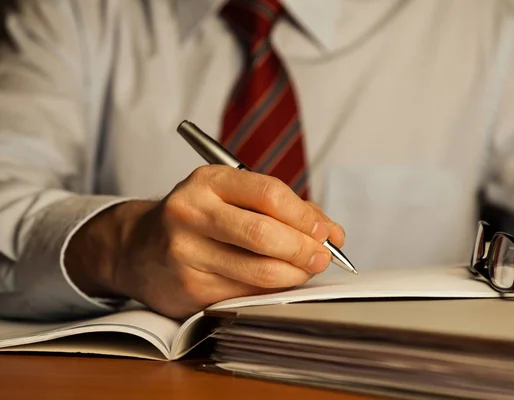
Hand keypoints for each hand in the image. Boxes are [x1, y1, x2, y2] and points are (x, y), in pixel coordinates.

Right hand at [65, 165, 344, 318]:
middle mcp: (191, 213)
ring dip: (294, 274)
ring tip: (305, 270)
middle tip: (322, 256)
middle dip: (304, 249)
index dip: (306, 216)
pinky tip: (278, 283)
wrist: (137, 247)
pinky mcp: (189, 287)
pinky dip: (271, 290)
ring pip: (259, 270)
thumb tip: (329, 232)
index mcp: (208, 181)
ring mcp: (186, 253)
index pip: (270, 193)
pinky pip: (245, 292)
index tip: (327, 232)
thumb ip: (279, 207)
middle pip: (265, 234)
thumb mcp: (229, 195)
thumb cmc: (197, 218)